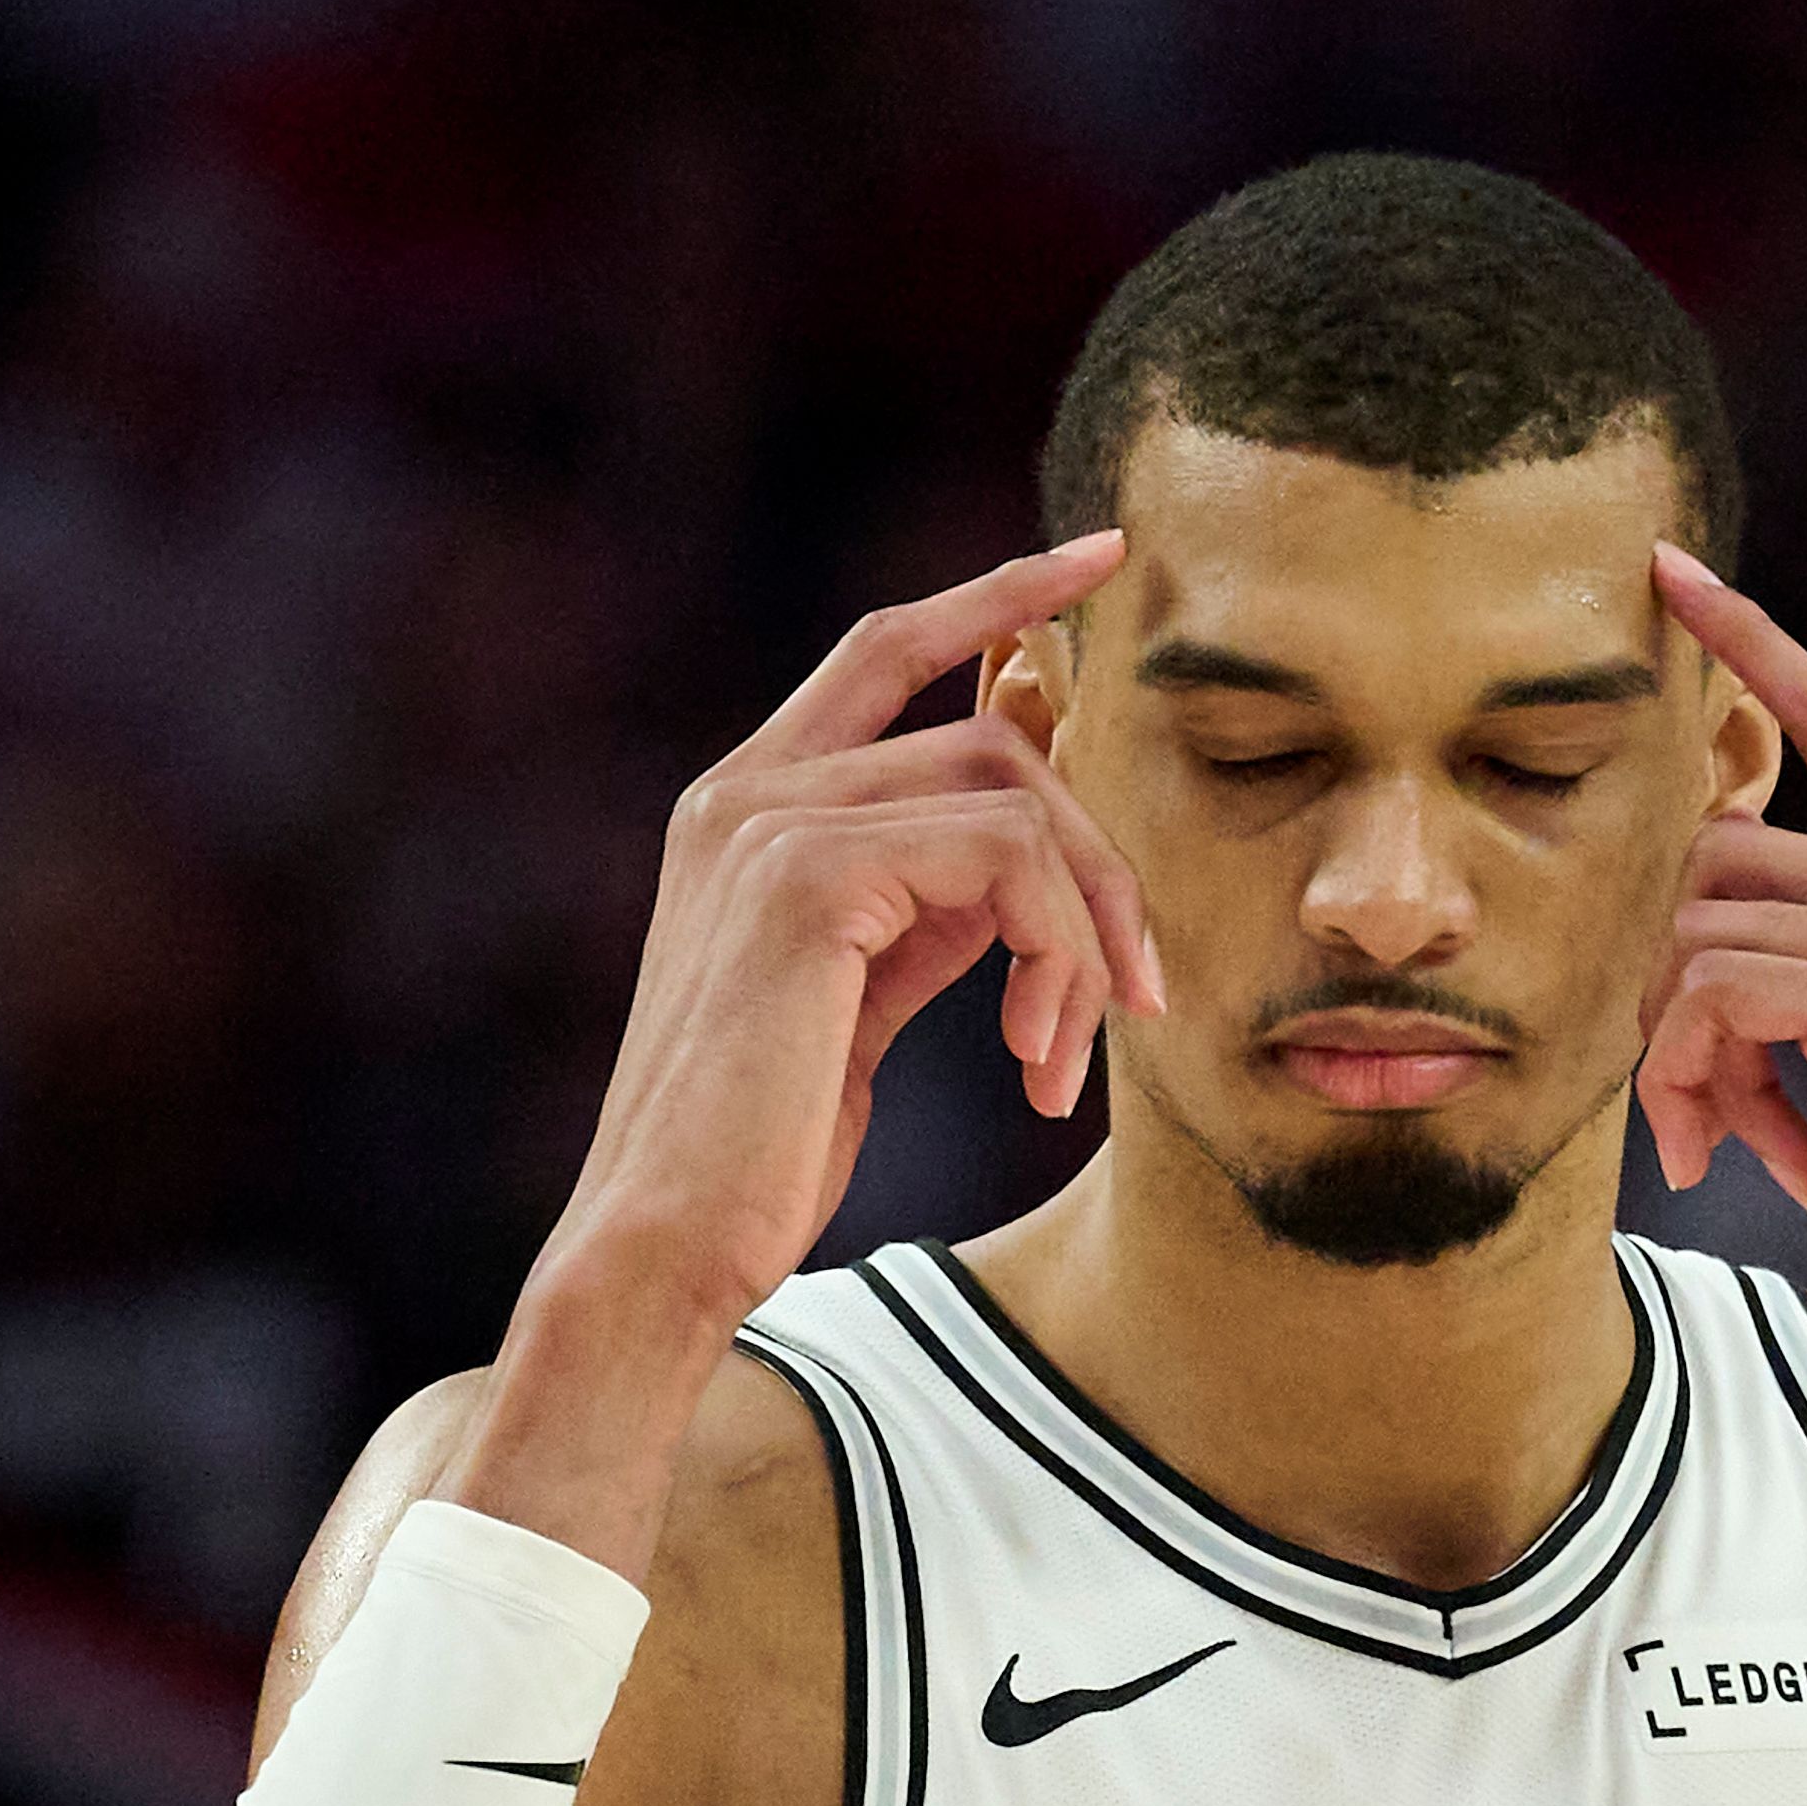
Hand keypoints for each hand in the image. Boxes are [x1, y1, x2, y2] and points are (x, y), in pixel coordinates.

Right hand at [553, 530, 1166, 1338]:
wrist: (664, 1245)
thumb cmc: (757, 1150)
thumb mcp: (864, 997)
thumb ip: (932, 895)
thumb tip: (1035, 817)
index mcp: (746, 808)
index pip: (888, 647)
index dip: (999, 596)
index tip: (1102, 560)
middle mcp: (745, 792)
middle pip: (991, 733)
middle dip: (1097, 859)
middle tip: (1141, 993)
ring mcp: (767, 822)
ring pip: (1013, 797)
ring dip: (1085, 932)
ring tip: (1065, 1057)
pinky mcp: (805, 876)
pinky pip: (1005, 857)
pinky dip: (1056, 956)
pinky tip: (1033, 1063)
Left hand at [1639, 545, 1806, 1473]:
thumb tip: (1684, 925)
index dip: (1757, 647)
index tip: (1671, 576)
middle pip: (1728, 850)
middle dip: (1670, 982)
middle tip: (1687, 1102)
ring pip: (1702, 932)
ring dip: (1673, 1057)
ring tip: (1719, 1147)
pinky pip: (1713, 992)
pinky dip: (1689, 1078)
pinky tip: (1737, 1162)